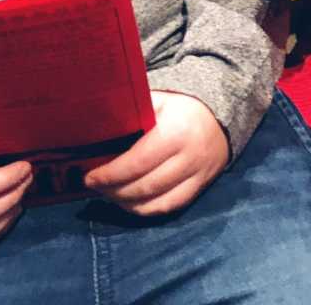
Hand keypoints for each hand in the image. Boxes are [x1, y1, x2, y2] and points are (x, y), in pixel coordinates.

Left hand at [83, 91, 228, 215]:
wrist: (220, 115)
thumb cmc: (181, 106)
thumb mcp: (158, 100)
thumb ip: (131, 110)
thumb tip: (96, 122)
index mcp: (176, 132)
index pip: (137, 163)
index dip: (110, 175)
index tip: (90, 177)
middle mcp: (189, 157)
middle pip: (144, 187)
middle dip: (113, 190)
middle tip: (94, 186)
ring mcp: (197, 175)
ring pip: (156, 202)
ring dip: (126, 203)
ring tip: (109, 194)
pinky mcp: (201, 187)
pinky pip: (169, 207)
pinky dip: (146, 209)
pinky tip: (130, 202)